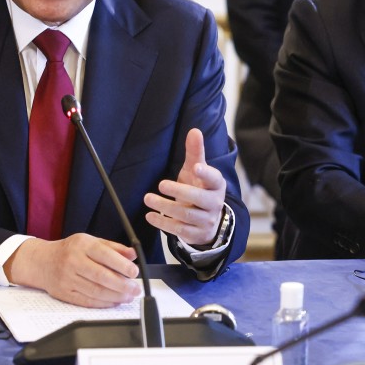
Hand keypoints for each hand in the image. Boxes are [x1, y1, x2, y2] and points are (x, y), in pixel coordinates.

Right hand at [4, 235, 139, 307]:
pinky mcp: (64, 293)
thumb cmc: (70, 251)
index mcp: (82, 245)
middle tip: (135, 289)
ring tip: (128, 296)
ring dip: (116, 296)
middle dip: (122, 285)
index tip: (134, 272)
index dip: (122, 265)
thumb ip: (113, 247)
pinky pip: (87, 301)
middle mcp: (73, 261)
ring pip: (96, 291)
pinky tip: (114, 301)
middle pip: (101, 276)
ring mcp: (67, 279)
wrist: (41, 262)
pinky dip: (103, 303)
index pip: (105, 255)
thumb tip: (132, 254)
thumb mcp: (91, 241)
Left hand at [144, 128, 225, 247]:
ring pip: (186, 215)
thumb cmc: (198, 188)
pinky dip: (163, 223)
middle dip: (179, 191)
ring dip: (166, 207)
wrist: (207, 220)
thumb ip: (195, 152)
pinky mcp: (196, 234)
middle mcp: (214, 203)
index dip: (206, 173)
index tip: (195, 167)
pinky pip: (179, 230)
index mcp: (216, 185)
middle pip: (199, 199)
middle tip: (160, 184)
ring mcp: (206, 220)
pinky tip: (150, 215)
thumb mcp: (196, 171)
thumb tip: (194, 130)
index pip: (214, 178)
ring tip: (148, 198)